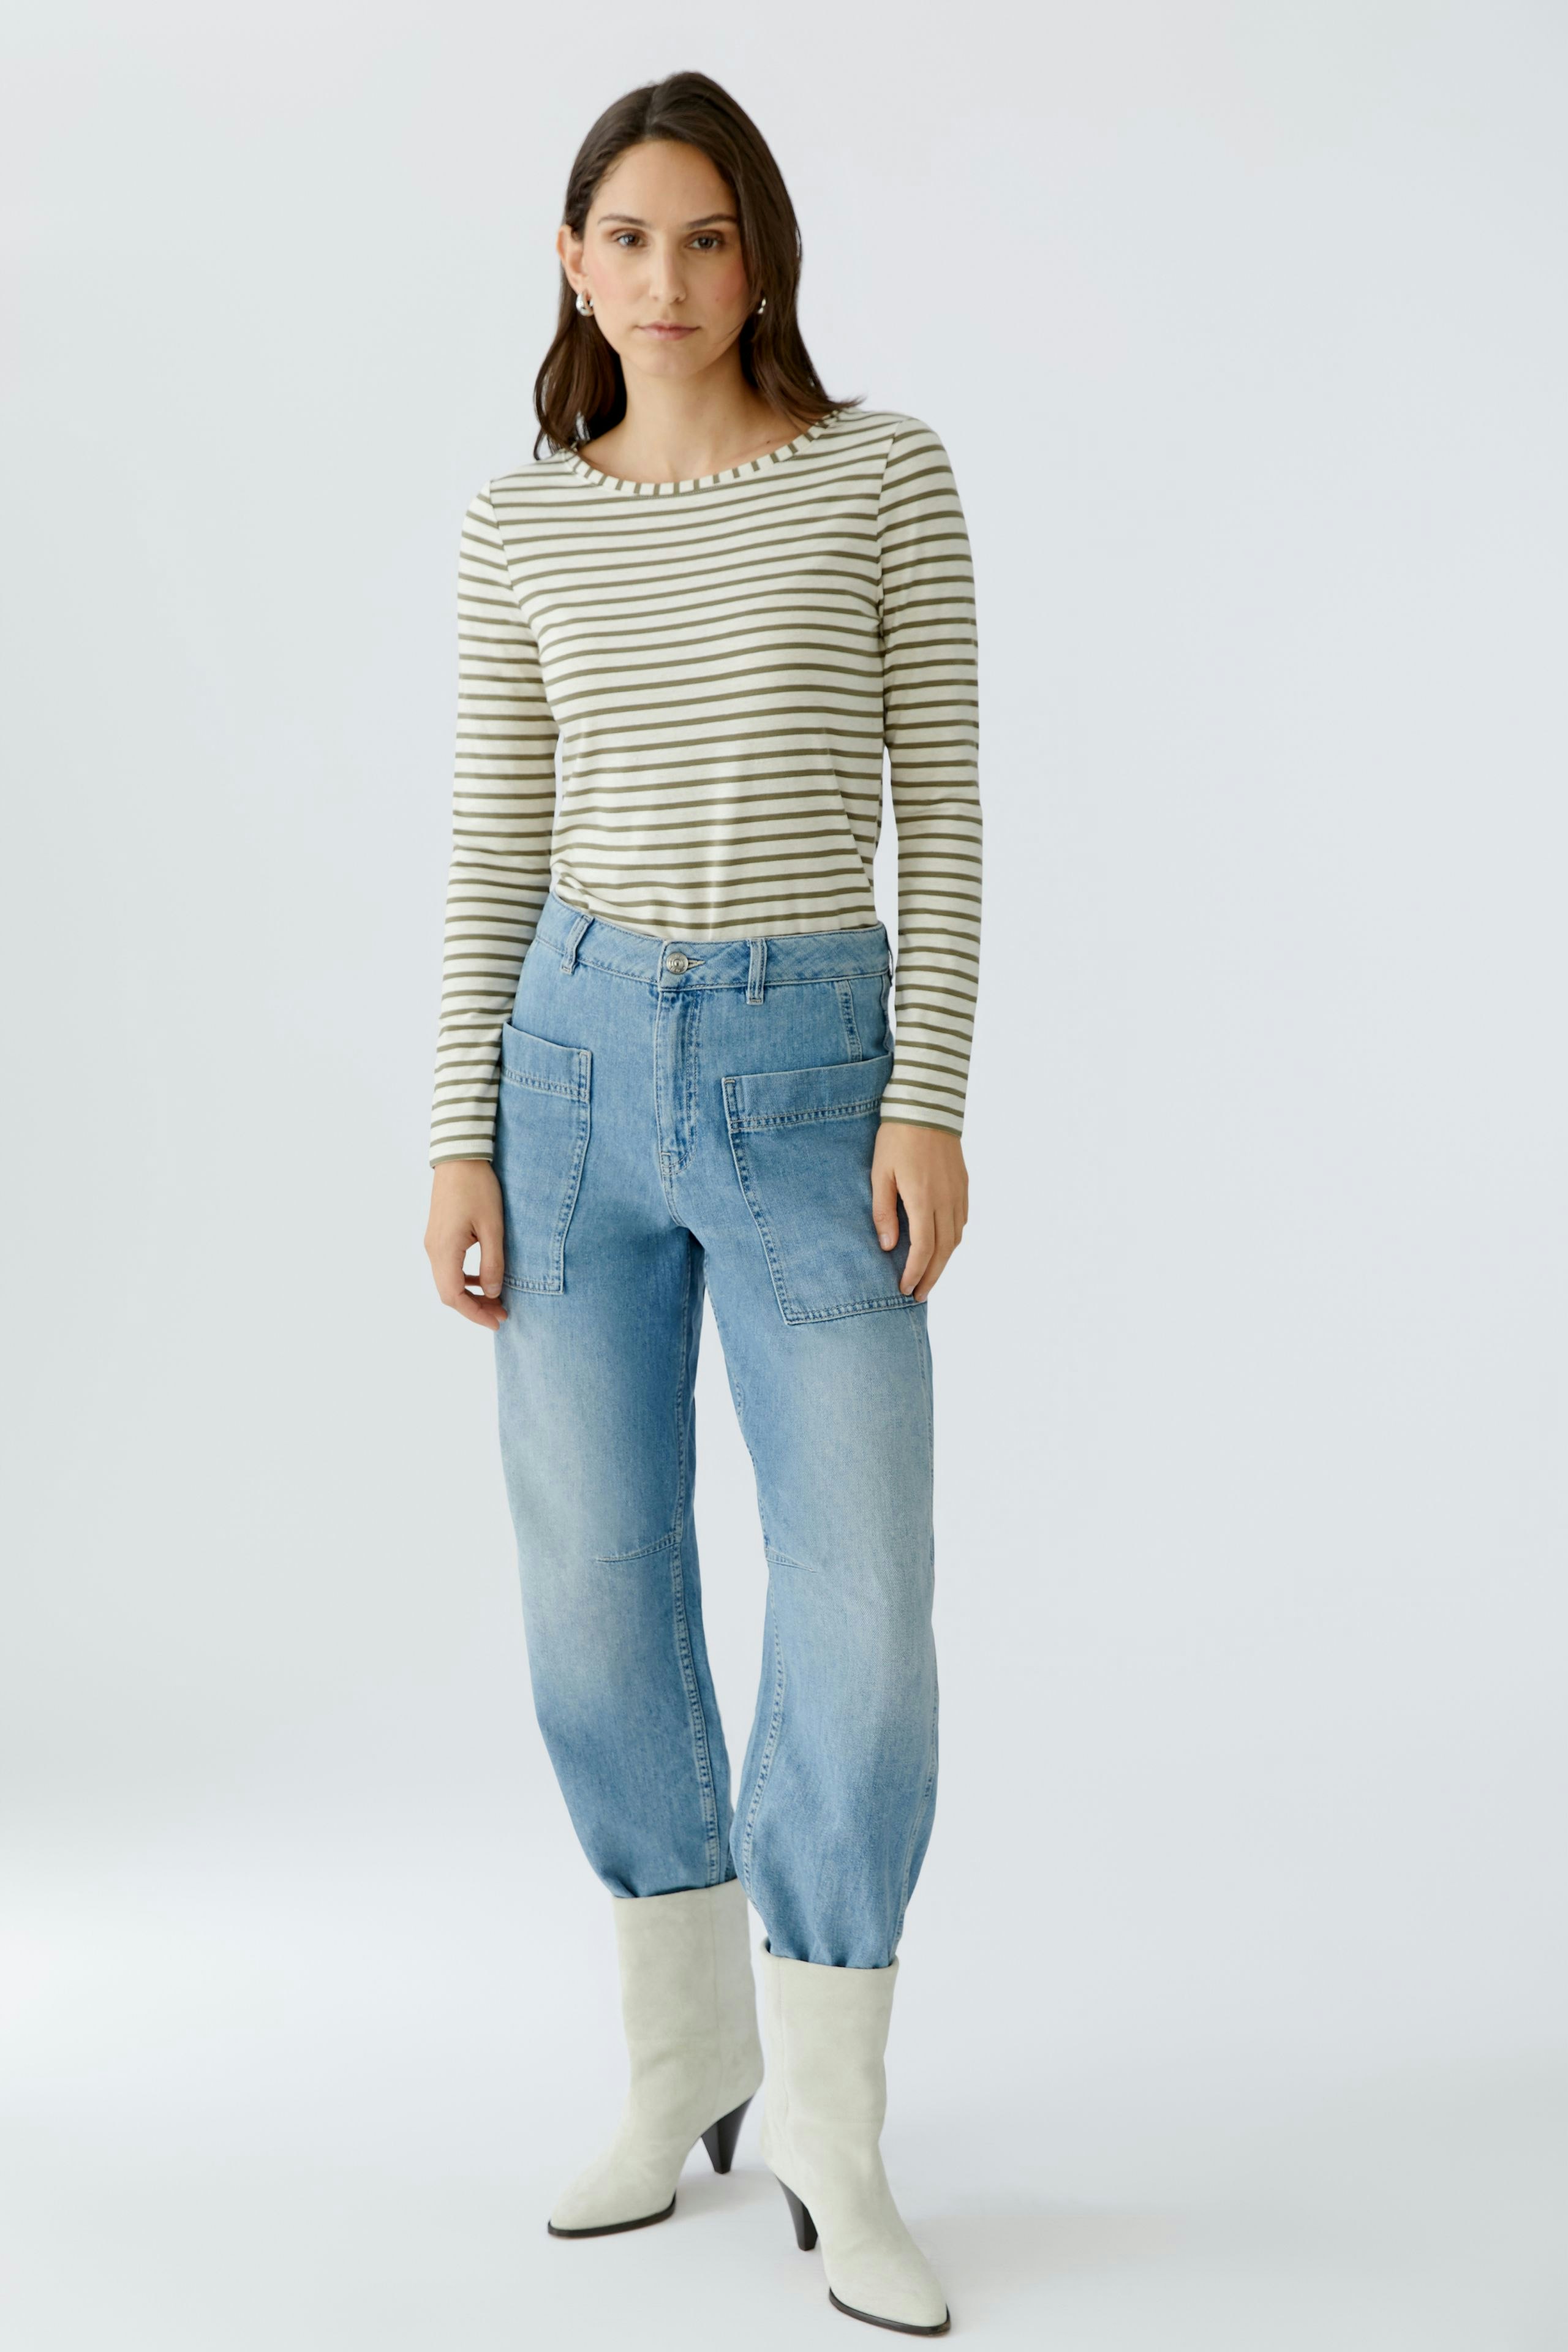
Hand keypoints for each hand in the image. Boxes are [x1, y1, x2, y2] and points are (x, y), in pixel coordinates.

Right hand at [425, 1158, 508, 1329]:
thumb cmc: (478, 1188)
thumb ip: (493, 1263)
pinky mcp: (438, 1235)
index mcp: (445, 1250)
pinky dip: (465, 1279)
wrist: (460, 1157)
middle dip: (474, 1308)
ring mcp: (433, 1242)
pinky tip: (484, 1278)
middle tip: (501, 1314)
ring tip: (497, 1300)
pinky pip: (449, 1266)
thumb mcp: (493, 1227)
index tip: (497, 1322)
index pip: (454, 1296)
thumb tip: (494, 1293)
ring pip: (448, 1281)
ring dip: (471, 1294)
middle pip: (448, 1293)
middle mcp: (433, 1250)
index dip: (475, 1314)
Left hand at [871, 1123, 968, 1299]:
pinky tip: (943, 1247)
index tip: (905, 1289)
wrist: (927, 1105)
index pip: (923, 1249)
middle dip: (932, 1277)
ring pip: (956, 1239)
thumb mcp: (880, 1174)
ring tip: (930, 1277)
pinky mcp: (963, 1185)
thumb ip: (883, 1212)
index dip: (915, 1273)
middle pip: (944, 1251)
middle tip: (920, 1296)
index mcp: (923, 1201)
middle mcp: (946, 1201)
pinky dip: (953, 1241)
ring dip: (944, 1262)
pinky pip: (962, 1222)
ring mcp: (958, 1193)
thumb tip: (887, 1246)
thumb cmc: (897, 1138)